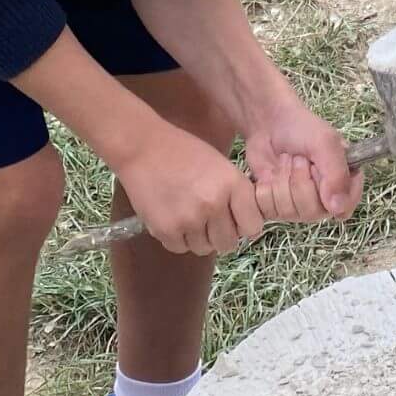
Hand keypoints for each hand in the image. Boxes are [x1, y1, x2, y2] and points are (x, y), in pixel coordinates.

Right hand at [114, 121, 265, 256]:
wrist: (142, 146)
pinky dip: (177, 237)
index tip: (234, 218)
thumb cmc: (183, 151)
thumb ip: (235, 194)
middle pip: (229, 244)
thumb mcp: (219, 165)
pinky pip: (180, 248)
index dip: (244, 224)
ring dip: (198, 237)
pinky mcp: (166, 230)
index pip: (253, 227)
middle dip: (220, 234)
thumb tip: (245, 224)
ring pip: (204, 248)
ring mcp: (190, 220)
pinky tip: (171, 215)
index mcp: (232, 184)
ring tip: (186, 213)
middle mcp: (214, 205)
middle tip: (207, 218)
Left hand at [243, 91, 363, 224]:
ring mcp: (299, 205)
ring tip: (285, 161)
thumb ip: (337, 174)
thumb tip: (337, 210)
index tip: (317, 169)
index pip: (344, 208)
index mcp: (343, 183)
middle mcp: (324, 199)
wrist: (267, 121)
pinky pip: (271, 211)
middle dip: (300, 180)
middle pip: (313, 211)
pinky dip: (267, 189)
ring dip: (283, 180)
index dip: (328, 191)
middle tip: (297, 159)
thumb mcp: (325, 143)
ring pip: (291, 212)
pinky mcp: (276, 205)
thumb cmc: (301, 128)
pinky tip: (270, 173)